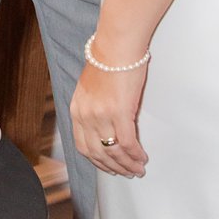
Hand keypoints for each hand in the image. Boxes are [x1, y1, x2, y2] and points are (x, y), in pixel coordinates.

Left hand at [71, 59, 148, 177]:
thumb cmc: (107, 61)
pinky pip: (127, 142)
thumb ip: (94, 108)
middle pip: (97, 153)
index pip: (82, 145)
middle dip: (113, 167)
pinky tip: (141, 157)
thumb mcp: (90, 88)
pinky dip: (135, 154)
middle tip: (126, 172)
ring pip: (113, 151)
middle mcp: (86, 115)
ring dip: (127, 164)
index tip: (107, 166)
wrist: (116, 45)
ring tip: (137, 169)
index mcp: (77, 110)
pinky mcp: (120, 111)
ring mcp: (102, 115)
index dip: (96, 160)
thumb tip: (107, 125)